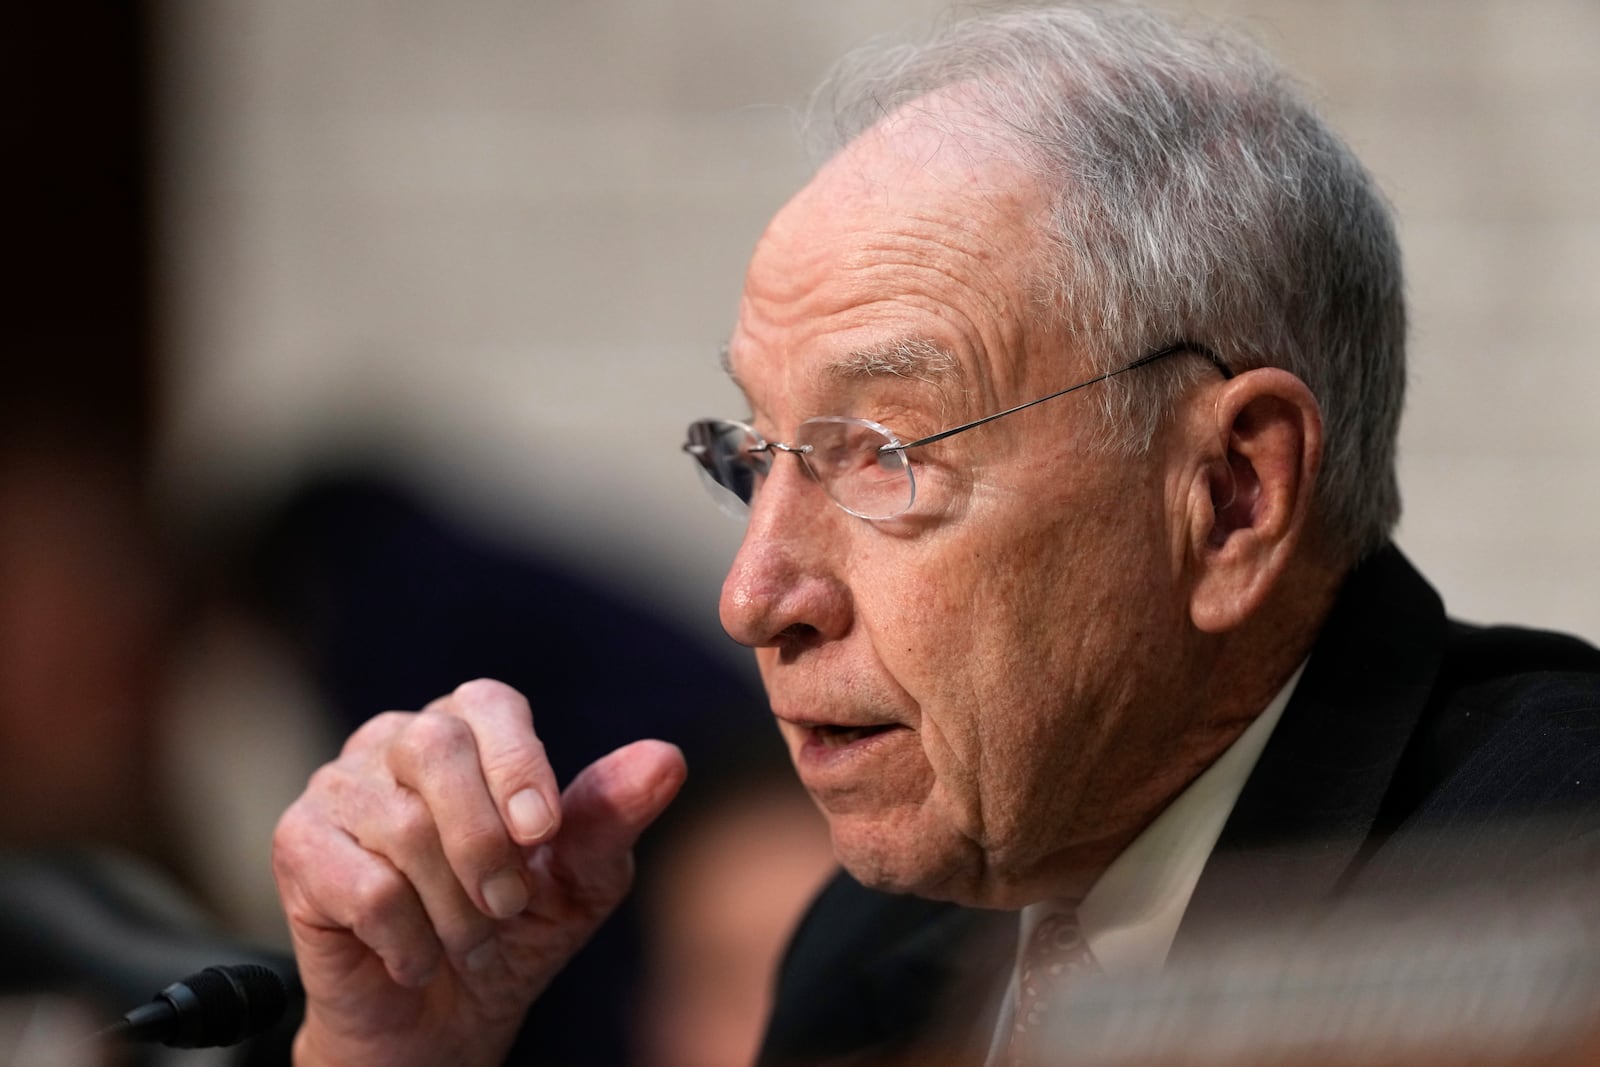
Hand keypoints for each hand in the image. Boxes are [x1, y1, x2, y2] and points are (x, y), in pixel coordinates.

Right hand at [272, 678, 686, 1065]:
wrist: (440, 1019)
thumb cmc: (515, 931)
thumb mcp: (580, 881)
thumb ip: (611, 818)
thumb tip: (666, 759)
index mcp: (466, 730)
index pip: (488, 705)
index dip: (518, 764)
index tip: (544, 836)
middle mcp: (394, 741)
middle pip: (435, 747)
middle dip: (485, 841)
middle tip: (509, 905)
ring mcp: (337, 787)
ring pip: (401, 825)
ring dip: (454, 908)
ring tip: (469, 943)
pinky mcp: (297, 846)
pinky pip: (362, 884)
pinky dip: (408, 939)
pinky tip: (416, 959)